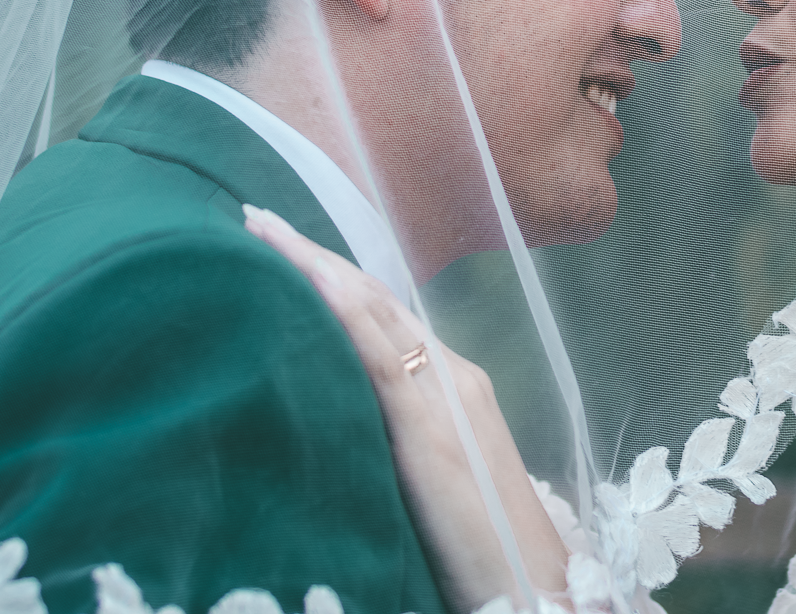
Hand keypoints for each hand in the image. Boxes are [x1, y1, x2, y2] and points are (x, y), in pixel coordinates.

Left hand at [243, 204, 570, 611]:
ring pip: (374, 311)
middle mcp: (454, 375)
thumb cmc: (483, 550)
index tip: (281, 244)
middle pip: (375, 299)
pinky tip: (307, 283)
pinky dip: (343, 310)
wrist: (537, 586)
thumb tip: (338, 422)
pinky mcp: (432, 427)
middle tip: (257, 218)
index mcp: (454, 387)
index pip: (385, 316)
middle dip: (316, 255)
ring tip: (264, 231)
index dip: (335, 276)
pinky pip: (382, 354)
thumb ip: (394, 442)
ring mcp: (448, 395)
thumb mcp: (430, 481)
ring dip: (316, 266)